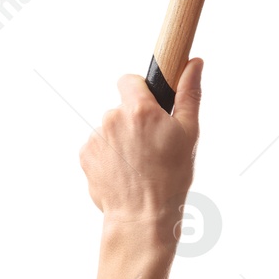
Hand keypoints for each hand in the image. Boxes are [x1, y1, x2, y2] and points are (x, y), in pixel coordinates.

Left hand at [80, 58, 203, 228]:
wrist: (143, 215)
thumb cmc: (172, 175)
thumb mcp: (189, 132)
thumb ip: (189, 93)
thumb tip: (194, 62)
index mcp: (139, 109)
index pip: (129, 80)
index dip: (141, 90)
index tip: (151, 105)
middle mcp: (112, 119)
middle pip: (122, 108)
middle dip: (135, 121)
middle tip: (153, 145)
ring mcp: (95, 138)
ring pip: (110, 129)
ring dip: (122, 139)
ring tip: (140, 163)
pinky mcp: (85, 156)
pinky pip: (98, 146)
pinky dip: (110, 155)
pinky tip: (125, 171)